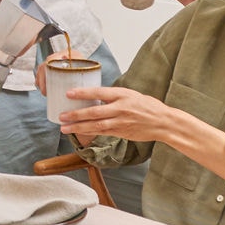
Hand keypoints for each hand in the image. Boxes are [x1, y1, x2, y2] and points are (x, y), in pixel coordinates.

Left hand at [55, 83, 182, 142]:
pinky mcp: (122, 132)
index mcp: (122, 94)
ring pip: (96, 125)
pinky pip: (102, 133)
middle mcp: (120, 108)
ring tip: (64, 127)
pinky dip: (89, 132)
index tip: (68, 93)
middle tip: (61, 116)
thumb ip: (113, 96)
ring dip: (79, 127)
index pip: (99, 92)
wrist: (163, 122)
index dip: (83, 93)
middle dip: (76, 114)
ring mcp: (121, 122)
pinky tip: (79, 133)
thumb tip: (95, 96)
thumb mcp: (130, 94)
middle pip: (94, 111)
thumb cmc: (147, 105)